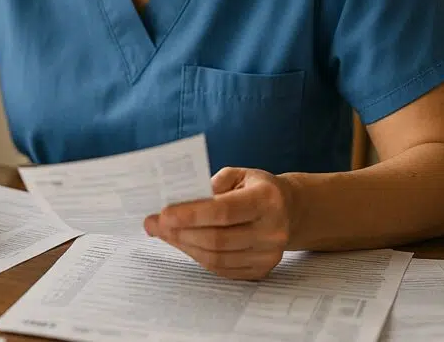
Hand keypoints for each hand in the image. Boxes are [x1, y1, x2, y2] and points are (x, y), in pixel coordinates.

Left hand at [143, 167, 296, 279]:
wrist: (289, 210)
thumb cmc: (256, 188)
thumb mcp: (237, 175)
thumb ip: (209, 186)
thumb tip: (174, 202)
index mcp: (267, 199)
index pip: (224, 211)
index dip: (191, 214)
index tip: (163, 213)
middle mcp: (272, 229)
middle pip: (217, 239)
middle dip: (179, 232)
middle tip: (153, 224)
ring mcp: (268, 254)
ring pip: (216, 257)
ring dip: (184, 245)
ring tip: (164, 233)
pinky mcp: (261, 270)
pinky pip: (221, 269)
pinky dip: (197, 256)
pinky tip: (183, 243)